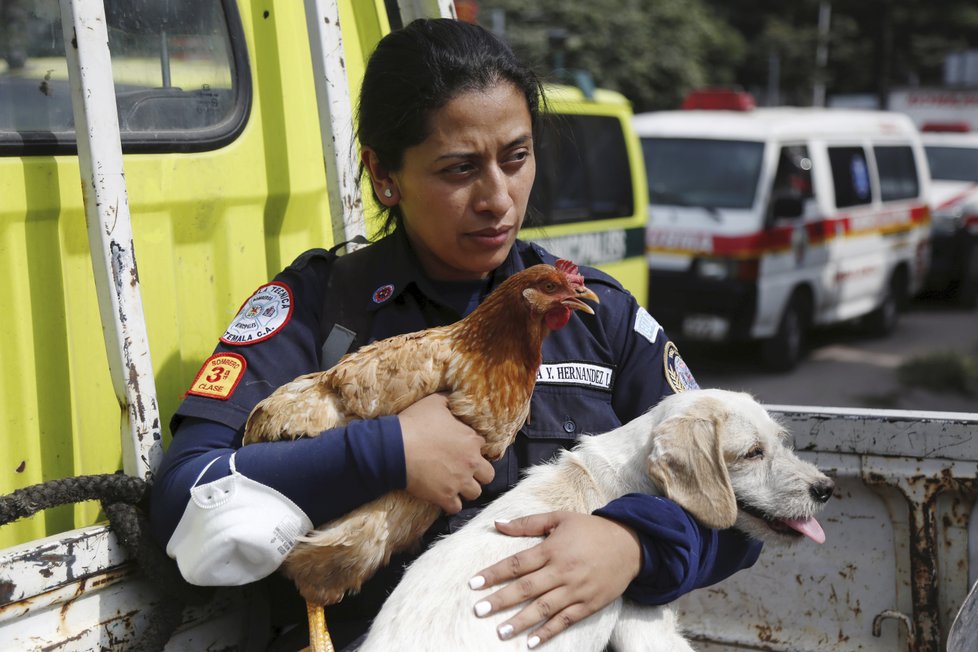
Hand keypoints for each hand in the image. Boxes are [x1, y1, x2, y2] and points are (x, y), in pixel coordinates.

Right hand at [399, 393, 494, 513]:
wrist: (395, 448)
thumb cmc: (415, 423)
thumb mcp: (435, 402)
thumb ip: (451, 400)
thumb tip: (457, 397)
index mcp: (471, 440)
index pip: (484, 447)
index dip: (474, 448)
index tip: (463, 449)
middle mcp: (470, 462)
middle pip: (488, 475)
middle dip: (478, 473)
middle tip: (464, 470)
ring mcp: (459, 481)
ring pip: (475, 493)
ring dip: (466, 489)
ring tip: (454, 484)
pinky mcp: (444, 496)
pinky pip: (456, 508)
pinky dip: (450, 504)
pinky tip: (443, 496)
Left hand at [469, 512, 640, 647]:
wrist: (630, 545)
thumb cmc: (591, 529)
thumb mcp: (560, 519)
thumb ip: (528, 523)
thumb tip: (498, 523)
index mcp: (553, 548)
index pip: (517, 563)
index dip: (494, 573)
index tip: (473, 584)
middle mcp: (562, 570)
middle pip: (526, 588)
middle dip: (501, 600)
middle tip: (479, 610)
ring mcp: (576, 590)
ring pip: (544, 608)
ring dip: (521, 621)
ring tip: (500, 632)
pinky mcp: (588, 604)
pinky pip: (565, 620)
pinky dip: (548, 632)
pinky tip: (531, 642)